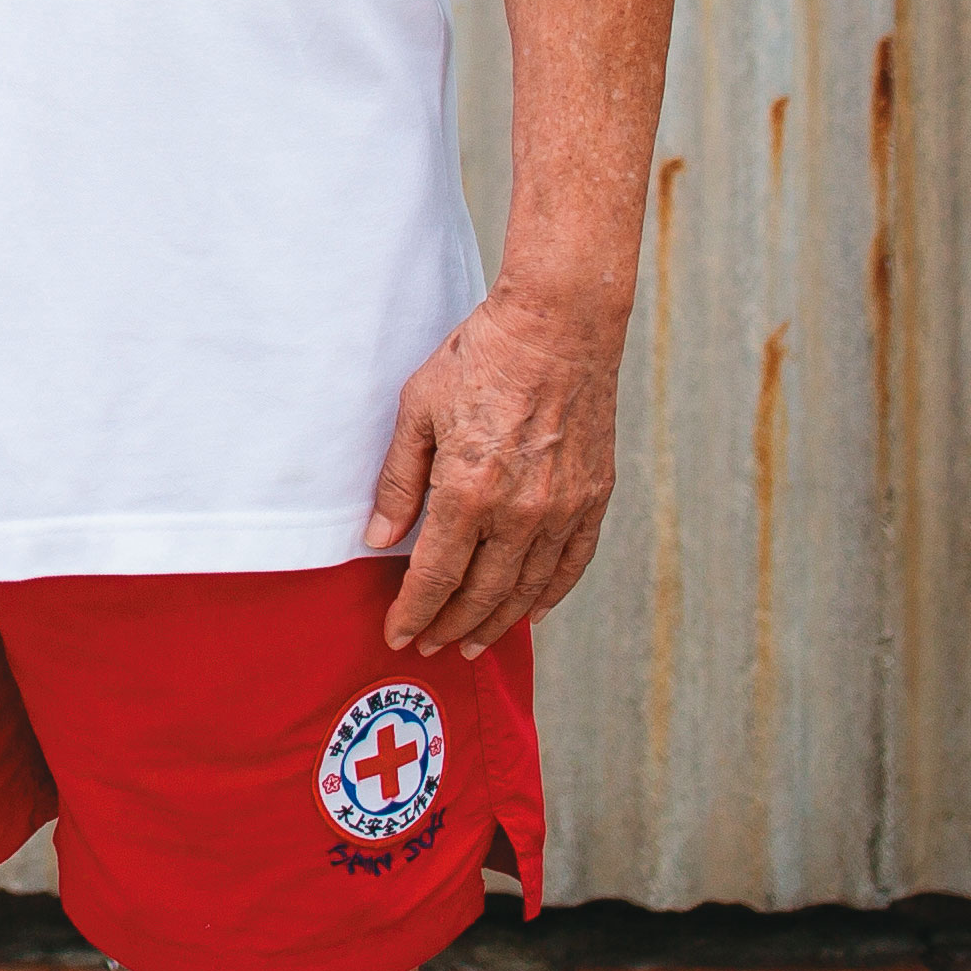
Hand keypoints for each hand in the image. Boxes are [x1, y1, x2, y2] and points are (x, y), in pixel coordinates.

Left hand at [363, 285, 621, 655]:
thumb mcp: (417, 410)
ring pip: (526, 590)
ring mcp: (562, 508)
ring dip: (496, 623)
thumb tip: (377, 539)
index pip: (434, 576)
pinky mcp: (593, 498)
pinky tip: (530, 611)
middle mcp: (519, 511)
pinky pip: (571, 565)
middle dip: (449, 627)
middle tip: (429, 643)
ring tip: (471, 642)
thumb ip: (399, 482)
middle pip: (480, 594)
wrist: (557, 326)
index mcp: (468, 490)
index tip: (397, 633)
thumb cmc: (480, 358)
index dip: (413, 612)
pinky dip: (549, 595)